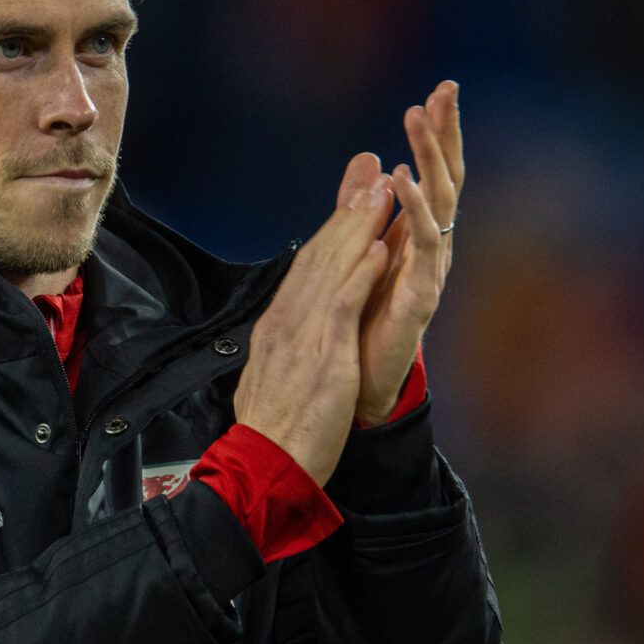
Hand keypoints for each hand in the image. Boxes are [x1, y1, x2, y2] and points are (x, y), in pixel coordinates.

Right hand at [233, 155, 393, 484]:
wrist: (261, 469)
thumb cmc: (271, 436)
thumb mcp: (273, 382)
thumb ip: (285, 352)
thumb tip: (288, 337)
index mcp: (276, 331)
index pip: (306, 271)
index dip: (331, 233)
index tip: (350, 204)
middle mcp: (286, 325)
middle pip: (318, 258)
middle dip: (346, 214)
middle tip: (369, 173)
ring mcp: (303, 339)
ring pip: (332, 271)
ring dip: (358, 228)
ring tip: (381, 191)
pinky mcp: (323, 358)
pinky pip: (343, 307)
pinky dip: (361, 274)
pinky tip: (380, 248)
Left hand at [354, 81, 463, 425]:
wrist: (364, 383)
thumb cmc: (366, 319)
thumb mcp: (360, 250)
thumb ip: (363, 206)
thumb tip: (368, 158)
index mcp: (419, 234)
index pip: (434, 172)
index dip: (439, 133)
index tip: (441, 89)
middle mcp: (433, 246)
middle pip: (447, 178)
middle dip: (445, 133)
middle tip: (444, 90)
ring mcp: (432, 269)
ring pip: (441, 202)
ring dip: (429, 158)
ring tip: (417, 120)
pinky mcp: (422, 295)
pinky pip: (424, 246)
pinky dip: (416, 210)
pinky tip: (403, 181)